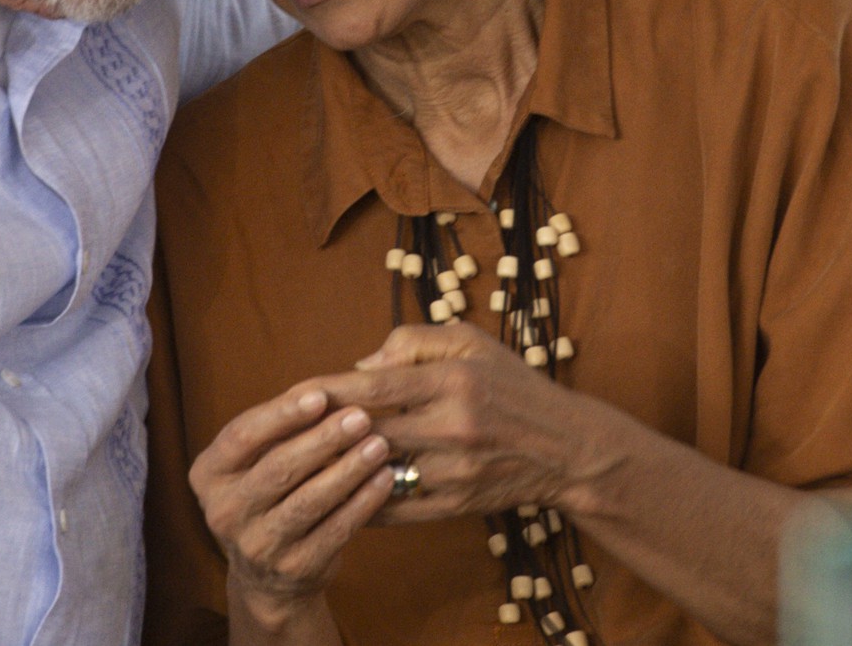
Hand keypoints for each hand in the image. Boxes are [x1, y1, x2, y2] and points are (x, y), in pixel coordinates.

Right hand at [189, 385, 393, 624]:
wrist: (266, 575)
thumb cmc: (267, 495)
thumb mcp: (254, 462)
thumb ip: (278, 431)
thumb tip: (324, 394)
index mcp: (208, 474)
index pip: (242, 436)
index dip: (282, 414)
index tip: (321, 395)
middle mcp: (224, 511)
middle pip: (278, 467)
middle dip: (324, 439)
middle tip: (361, 417)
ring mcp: (257, 545)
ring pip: (309, 500)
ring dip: (349, 469)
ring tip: (379, 445)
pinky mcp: (294, 568)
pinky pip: (334, 530)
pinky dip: (362, 502)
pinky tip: (382, 480)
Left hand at [313, 323, 576, 525]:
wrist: (566, 449)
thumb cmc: (511, 385)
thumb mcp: (471, 341)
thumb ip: (412, 342)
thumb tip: (360, 366)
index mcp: (454, 381)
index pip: (375, 387)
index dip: (328, 391)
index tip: (293, 394)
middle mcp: (455, 427)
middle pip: (369, 433)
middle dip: (323, 433)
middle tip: (285, 432)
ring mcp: (456, 471)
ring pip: (378, 474)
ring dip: (337, 470)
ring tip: (300, 465)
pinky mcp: (457, 505)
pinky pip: (396, 509)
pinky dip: (361, 501)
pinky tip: (334, 493)